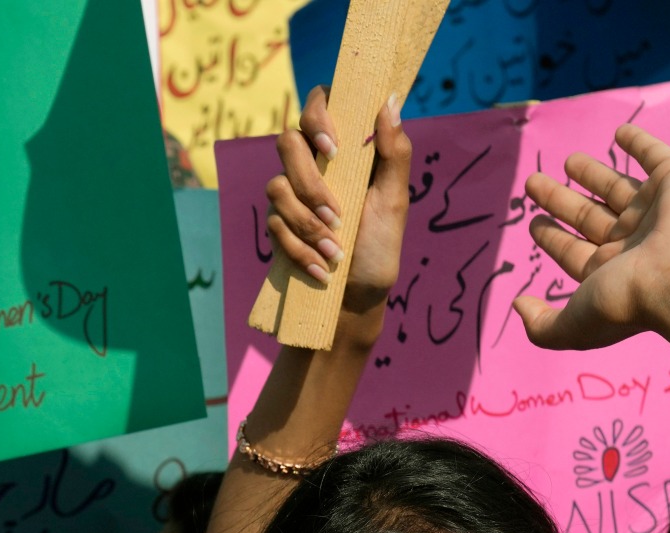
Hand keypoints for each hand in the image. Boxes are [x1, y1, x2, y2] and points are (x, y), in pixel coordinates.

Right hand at [266, 86, 412, 335]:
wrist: (357, 295)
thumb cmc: (380, 244)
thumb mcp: (394, 199)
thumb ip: (395, 152)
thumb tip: (390, 101)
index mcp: (344, 147)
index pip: (318, 102)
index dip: (318, 116)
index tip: (334, 148)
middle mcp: (312, 163)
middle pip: (287, 142)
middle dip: (309, 182)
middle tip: (335, 214)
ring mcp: (290, 193)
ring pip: (276, 186)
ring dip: (307, 223)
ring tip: (335, 251)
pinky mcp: (278, 224)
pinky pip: (274, 224)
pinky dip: (300, 249)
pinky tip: (322, 266)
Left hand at [515, 124, 669, 351]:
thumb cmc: (629, 300)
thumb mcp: (573, 325)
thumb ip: (542, 325)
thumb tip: (518, 304)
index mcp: (611, 272)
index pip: (573, 251)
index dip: (552, 238)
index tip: (533, 223)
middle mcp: (634, 241)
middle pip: (588, 216)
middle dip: (560, 201)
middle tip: (532, 184)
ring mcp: (656, 210)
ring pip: (616, 188)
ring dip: (592, 174)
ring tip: (567, 161)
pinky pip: (656, 156)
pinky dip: (640, 143)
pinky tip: (619, 133)